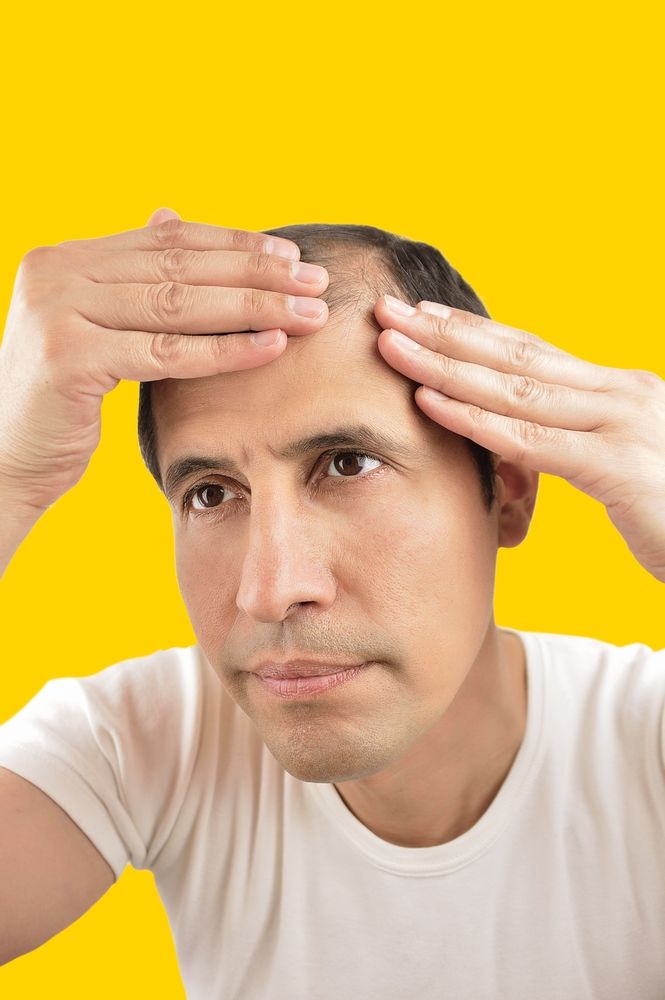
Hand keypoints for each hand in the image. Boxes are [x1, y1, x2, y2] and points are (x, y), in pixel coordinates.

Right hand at [0, 208, 327, 513]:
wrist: (4, 457)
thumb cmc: (60, 399)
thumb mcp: (94, 325)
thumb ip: (128, 277)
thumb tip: (168, 215)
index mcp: (67, 258)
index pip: (167, 240)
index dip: (234, 244)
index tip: (291, 255)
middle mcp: (58, 272)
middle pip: (180, 266)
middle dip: (257, 272)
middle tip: (315, 280)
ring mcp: (59, 311)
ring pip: (180, 305)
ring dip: (254, 307)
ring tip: (308, 313)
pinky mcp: (69, 357)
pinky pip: (166, 353)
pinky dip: (225, 349)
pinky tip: (271, 346)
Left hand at [373, 295, 664, 582]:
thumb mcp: (628, 464)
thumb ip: (584, 441)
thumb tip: (537, 434)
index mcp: (619, 390)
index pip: (533, 350)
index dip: (473, 331)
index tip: (421, 316)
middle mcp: (621, 394)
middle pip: (515, 354)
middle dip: (444, 331)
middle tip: (385, 311)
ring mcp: (623, 425)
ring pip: (514, 388)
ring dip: (445, 364)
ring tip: (390, 345)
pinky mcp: (621, 467)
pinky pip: (532, 440)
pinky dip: (475, 419)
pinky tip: (429, 404)